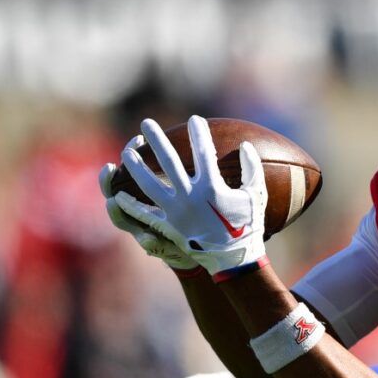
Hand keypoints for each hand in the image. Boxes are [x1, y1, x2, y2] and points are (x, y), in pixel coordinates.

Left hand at [114, 115, 268, 276]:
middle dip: (156, 138)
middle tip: (147, 124)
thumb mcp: (257, 196)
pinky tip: (120, 195)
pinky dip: (131, 205)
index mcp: (212, 186)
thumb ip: (252, 169)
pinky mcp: (169, 227)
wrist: (235, 258)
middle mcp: (189, 195)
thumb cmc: (249, 225)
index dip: (199, 133)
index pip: (203, 151)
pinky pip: (144, 214)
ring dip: (135, 166)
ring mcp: (176, 212)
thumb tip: (245, 146)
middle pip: (167, 161)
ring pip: (148, 184)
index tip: (194, 120)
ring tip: (127, 153)